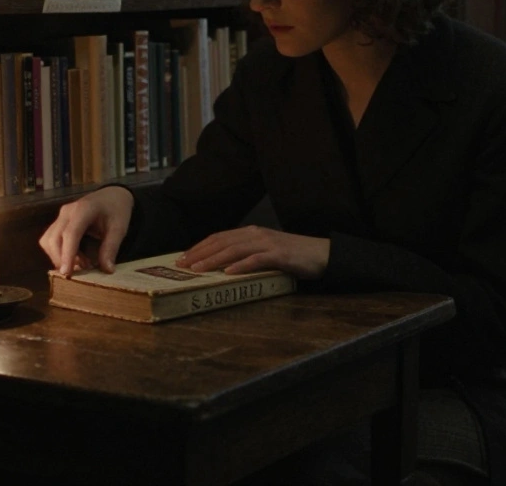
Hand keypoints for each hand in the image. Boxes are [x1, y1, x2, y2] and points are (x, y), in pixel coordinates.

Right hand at [38, 186, 134, 276]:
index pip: (70, 234)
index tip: (67, 273)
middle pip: (53, 238)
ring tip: (81, 264)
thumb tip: (107, 270)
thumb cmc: (116, 210)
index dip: (67, 254)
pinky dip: (59, 252)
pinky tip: (76, 258)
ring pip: (48, 240)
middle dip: (61, 259)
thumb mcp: (119, 228)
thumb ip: (111, 248)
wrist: (112, 196)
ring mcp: (60, 216)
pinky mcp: (59, 222)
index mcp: (83, 209)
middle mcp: (67, 212)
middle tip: (78, 273)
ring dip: (58, 256)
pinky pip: (50, 240)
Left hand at [175, 226, 329, 278]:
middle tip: (182, 265)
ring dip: (213, 260)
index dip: (199, 246)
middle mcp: (256, 234)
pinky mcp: (279, 255)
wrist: (322, 254)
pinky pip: (256, 260)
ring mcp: (268, 243)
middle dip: (199, 253)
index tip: (182, 257)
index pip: (219, 237)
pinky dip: (241, 266)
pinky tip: (228, 273)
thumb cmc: (293, 256)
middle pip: (222, 242)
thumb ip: (247, 255)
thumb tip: (223, 268)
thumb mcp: (266, 252)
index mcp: (251, 233)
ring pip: (234, 250)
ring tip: (198, 269)